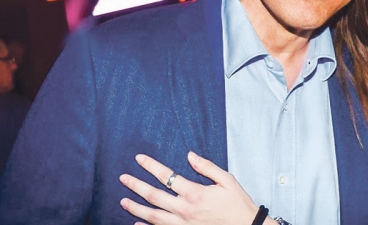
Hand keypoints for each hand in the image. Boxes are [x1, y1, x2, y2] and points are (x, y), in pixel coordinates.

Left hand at [120, 151, 259, 224]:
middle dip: (136, 186)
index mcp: (195, 193)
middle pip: (154, 196)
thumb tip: (190, 155)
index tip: (139, 159)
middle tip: (123, 178)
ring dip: (136, 208)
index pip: (167, 176)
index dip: (151, 166)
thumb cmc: (238, 203)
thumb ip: (207, 167)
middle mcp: (185, 209)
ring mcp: (183, 224)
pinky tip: (136, 224)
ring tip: (123, 201)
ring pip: (153, 216)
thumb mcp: (227, 180)